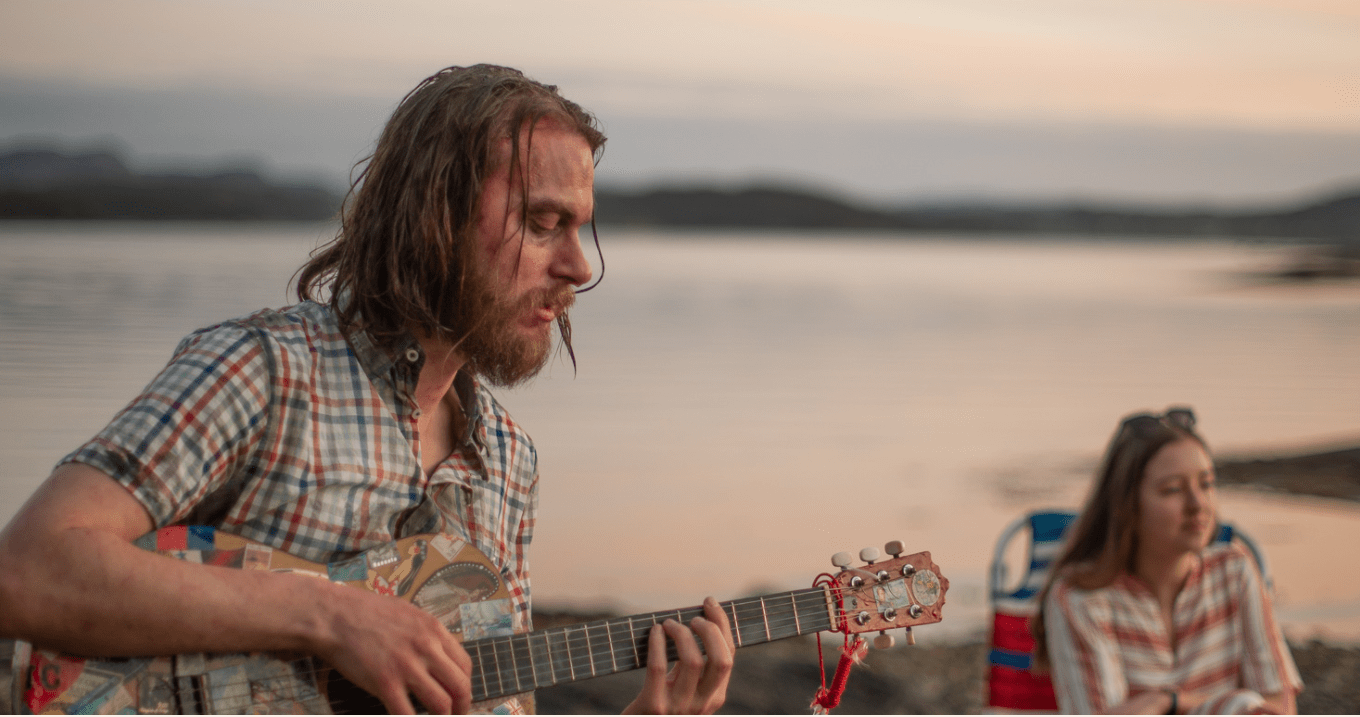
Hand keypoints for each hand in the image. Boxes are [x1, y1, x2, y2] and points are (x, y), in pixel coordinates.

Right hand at [313, 584, 472, 713]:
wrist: (335, 615)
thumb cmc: (366, 612)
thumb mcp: (408, 613)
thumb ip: (426, 634)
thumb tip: (438, 654)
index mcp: (434, 630)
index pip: (465, 665)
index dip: (465, 686)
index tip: (460, 696)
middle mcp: (426, 648)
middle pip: (460, 686)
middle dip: (462, 707)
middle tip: (456, 715)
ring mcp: (407, 667)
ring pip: (441, 704)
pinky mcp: (385, 683)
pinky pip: (407, 714)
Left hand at [624, 597, 734, 714]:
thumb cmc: (659, 705)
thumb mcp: (683, 689)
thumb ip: (691, 666)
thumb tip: (696, 620)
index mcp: (714, 697)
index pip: (728, 656)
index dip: (722, 625)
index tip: (709, 603)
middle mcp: (702, 704)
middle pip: (721, 660)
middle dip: (710, 630)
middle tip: (693, 618)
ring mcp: (679, 708)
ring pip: (693, 662)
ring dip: (682, 634)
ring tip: (669, 623)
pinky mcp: (654, 707)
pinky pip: (659, 667)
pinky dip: (657, 643)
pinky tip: (655, 631)